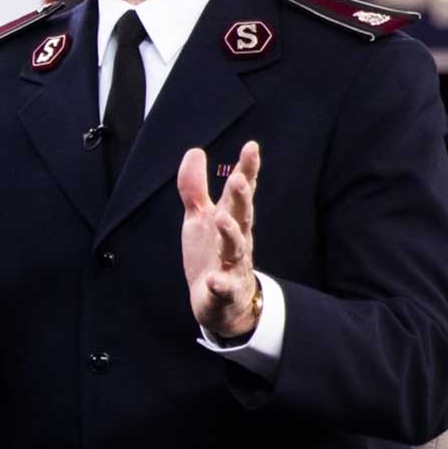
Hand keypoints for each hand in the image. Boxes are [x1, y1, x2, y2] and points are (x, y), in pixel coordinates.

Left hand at [179, 140, 260, 336]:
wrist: (222, 302)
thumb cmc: (212, 253)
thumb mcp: (200, 218)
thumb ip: (195, 187)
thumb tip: (195, 151)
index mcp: (230, 219)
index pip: (241, 192)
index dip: (247, 169)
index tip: (251, 147)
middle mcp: (237, 239)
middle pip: (241, 216)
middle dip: (241, 198)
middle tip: (239, 179)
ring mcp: (233, 266)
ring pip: (235, 248)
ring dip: (230, 234)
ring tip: (222, 220)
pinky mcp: (224, 291)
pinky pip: (223, 288)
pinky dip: (219, 284)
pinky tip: (213, 279)